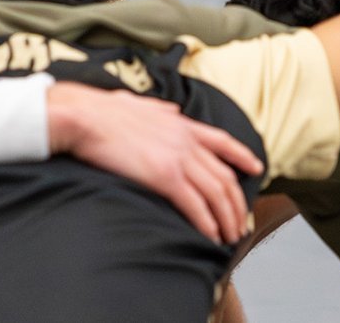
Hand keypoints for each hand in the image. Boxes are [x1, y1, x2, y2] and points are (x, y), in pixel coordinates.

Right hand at [47, 82, 263, 244]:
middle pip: (224, 176)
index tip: (256, 168)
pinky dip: (207, 224)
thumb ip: (159, 109)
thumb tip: (171, 110)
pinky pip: (196, 206)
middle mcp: (186, 141)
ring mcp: (178, 159)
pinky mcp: (165, 177)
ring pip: (216, 194)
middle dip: (237, 204)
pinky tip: (210, 236)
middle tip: (240, 223)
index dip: (242, 156)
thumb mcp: (139, 103)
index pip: (222, 141)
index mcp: (180, 124)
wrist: (84, 117)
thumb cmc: (102, 111)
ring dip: (227, 219)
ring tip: (229, 236)